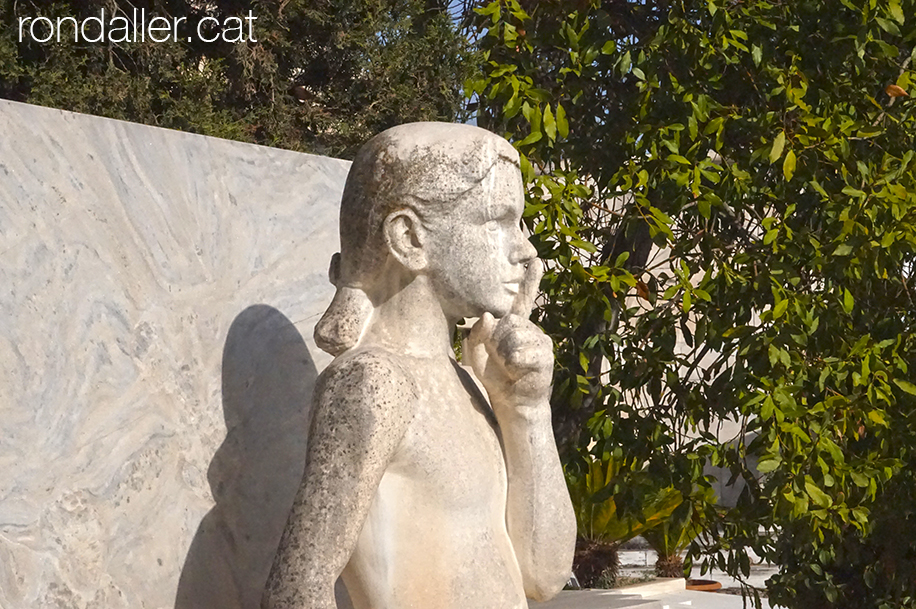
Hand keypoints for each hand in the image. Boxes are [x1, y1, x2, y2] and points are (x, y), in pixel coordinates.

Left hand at [466, 261, 552, 409]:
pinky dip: (513, 363)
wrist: (511, 401)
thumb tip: (489, 315)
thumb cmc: (494, 374)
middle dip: (496, 340)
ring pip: (514, 336)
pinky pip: (521, 353)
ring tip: (509, 366)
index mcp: (515, 325)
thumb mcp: (477, 351)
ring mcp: (540, 342)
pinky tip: (517, 372)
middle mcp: (530, 329)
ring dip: (504, 354)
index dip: (530, 280)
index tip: (537, 260)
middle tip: (500, 358)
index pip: (523, 299)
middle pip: (508, 321)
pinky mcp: (545, 356)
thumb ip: (478, 331)